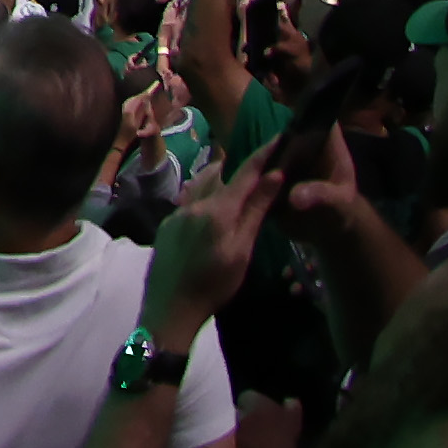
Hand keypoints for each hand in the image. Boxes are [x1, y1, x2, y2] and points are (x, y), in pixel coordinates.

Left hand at [143, 154, 278, 343]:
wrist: (170, 308)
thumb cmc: (214, 285)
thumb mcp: (242, 251)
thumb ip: (255, 212)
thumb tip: (274, 176)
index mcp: (217, 209)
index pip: (244, 173)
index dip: (263, 155)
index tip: (279, 139)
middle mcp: (194, 203)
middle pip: (221, 174)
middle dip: (241, 166)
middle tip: (262, 166)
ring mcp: (177, 212)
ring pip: (203, 185)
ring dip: (222, 180)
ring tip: (241, 185)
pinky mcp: (167, 224)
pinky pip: (190, 200)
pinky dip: (207, 196)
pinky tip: (215, 208)